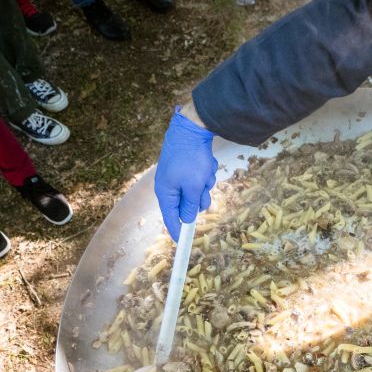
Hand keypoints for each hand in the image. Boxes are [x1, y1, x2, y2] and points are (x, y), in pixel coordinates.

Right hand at [154, 106, 217, 240]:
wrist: (192, 129)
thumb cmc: (190, 159)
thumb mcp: (193, 186)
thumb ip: (190, 205)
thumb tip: (187, 219)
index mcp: (166, 192)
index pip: (170, 218)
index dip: (178, 231)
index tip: (183, 243)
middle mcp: (170, 186)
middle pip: (188, 206)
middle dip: (199, 198)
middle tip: (202, 187)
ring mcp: (178, 177)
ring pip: (197, 192)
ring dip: (205, 185)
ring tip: (205, 171)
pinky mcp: (187, 169)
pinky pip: (200, 180)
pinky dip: (205, 174)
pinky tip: (206, 164)